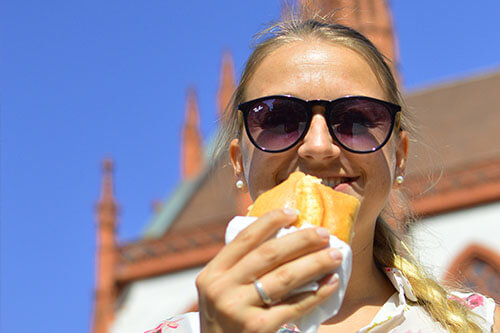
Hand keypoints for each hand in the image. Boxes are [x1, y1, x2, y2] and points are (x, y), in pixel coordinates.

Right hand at [196, 208, 342, 332]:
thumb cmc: (225, 321)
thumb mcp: (219, 291)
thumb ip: (239, 268)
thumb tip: (279, 237)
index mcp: (212, 274)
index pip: (245, 239)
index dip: (270, 221)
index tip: (293, 212)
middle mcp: (222, 289)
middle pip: (269, 254)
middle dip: (300, 240)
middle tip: (323, 234)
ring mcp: (239, 310)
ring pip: (285, 277)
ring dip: (314, 263)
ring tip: (335, 255)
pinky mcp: (259, 329)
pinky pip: (295, 305)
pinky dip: (317, 293)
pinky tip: (331, 283)